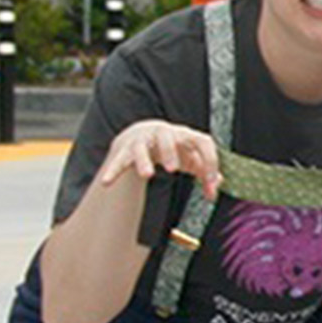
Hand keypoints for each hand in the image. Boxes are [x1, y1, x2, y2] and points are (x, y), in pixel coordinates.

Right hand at [98, 120, 220, 197]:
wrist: (145, 133)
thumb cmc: (176, 148)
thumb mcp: (192, 158)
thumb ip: (205, 172)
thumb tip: (215, 189)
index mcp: (185, 135)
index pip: (202, 141)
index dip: (209, 159)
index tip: (210, 180)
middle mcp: (163, 133)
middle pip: (166, 137)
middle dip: (170, 152)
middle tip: (174, 170)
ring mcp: (142, 140)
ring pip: (140, 148)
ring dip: (143, 161)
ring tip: (147, 175)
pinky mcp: (126, 150)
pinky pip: (118, 160)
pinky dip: (113, 171)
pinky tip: (106, 183)